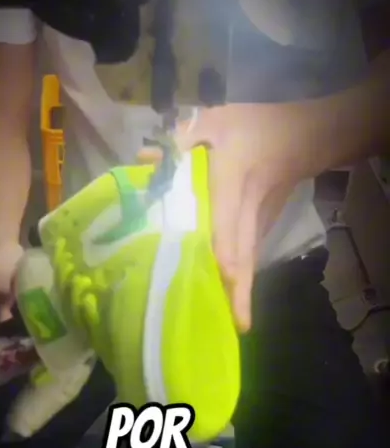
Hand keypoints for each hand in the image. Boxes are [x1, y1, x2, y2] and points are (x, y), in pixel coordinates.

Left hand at [174, 104, 300, 331]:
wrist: (302, 135)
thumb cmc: (255, 127)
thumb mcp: (215, 121)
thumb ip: (180, 138)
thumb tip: (144, 160)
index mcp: (234, 178)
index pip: (228, 218)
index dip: (226, 249)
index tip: (225, 278)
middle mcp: (249, 208)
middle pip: (245, 253)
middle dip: (240, 290)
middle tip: (236, 326)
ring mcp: (260, 221)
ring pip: (248, 259)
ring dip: (240, 291)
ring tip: (230, 324)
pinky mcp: (263, 227)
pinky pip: (247, 255)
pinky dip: (238, 277)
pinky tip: (225, 298)